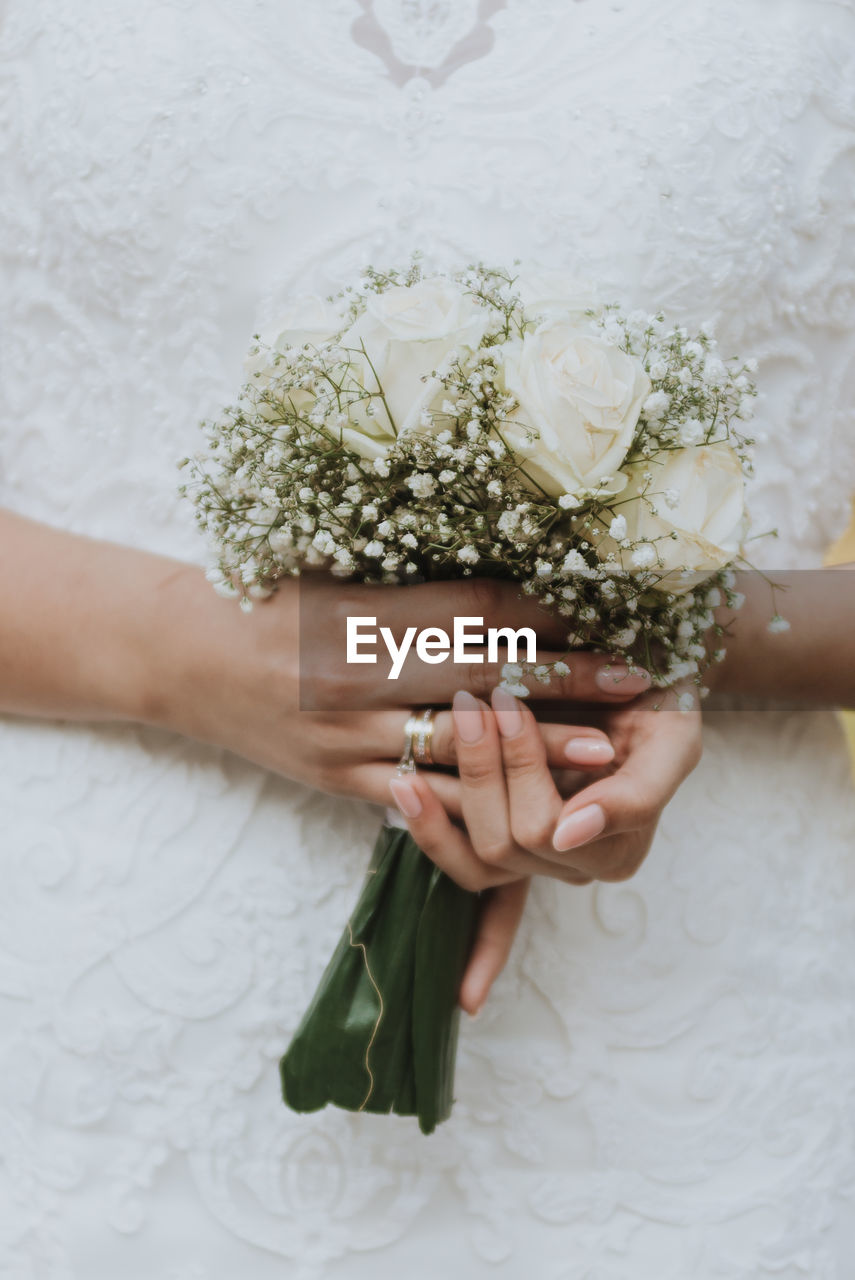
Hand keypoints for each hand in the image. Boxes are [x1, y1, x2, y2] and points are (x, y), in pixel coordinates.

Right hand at [148, 569, 653, 814]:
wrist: (185, 659)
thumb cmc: (268, 601)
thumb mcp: (337, 573)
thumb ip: (414, 583)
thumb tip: (510, 575)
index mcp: (363, 616)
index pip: (475, 613)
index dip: (547, 614)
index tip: (606, 612)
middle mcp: (358, 682)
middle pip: (484, 681)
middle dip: (566, 683)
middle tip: (635, 685)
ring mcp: (347, 740)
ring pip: (462, 751)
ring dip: (539, 753)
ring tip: (608, 752)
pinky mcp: (337, 782)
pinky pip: (419, 797)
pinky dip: (477, 797)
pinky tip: (527, 797)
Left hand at [388, 684, 701, 1012]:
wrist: (638, 679)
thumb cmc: (662, 704)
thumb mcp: (673, 741)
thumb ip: (637, 795)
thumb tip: (567, 836)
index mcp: (617, 850)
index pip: (552, 828)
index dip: (522, 763)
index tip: (505, 700)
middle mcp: (573, 865)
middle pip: (509, 841)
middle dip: (485, 767)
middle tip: (474, 701)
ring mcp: (533, 858)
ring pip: (478, 855)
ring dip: (450, 795)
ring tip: (441, 730)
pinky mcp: (498, 840)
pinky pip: (459, 861)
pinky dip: (429, 827)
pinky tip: (404, 785)